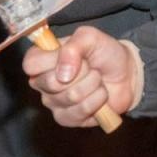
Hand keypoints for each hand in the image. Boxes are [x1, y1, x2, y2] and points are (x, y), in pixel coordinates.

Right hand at [24, 26, 142, 126]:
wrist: (126, 74)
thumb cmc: (104, 53)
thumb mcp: (90, 38)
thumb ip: (74, 46)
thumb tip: (62, 73)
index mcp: (42, 59)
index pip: (30, 64)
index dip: (51, 61)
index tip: (71, 55)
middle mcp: (43, 82)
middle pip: (51, 82)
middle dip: (81, 72)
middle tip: (90, 67)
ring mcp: (53, 102)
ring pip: (69, 97)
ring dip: (92, 85)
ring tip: (97, 79)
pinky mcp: (66, 118)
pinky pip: (78, 112)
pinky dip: (96, 101)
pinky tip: (100, 95)